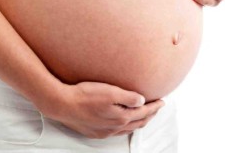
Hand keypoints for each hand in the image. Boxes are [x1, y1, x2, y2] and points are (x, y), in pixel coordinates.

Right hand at [42, 81, 164, 138]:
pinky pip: (117, 132)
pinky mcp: (96, 132)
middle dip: (150, 115)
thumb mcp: (111, 91)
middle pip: (138, 123)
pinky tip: (124, 122)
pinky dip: (126, 126)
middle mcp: (115, 127)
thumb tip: (142, 101)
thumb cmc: (85, 95)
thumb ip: (129, 97)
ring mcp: (105, 132)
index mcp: (121, 117)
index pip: (144, 112)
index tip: (162, 101)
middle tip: (157, 107)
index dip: (155, 106)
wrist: (62, 104)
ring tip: (145, 114)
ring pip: (128, 129)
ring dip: (139, 121)